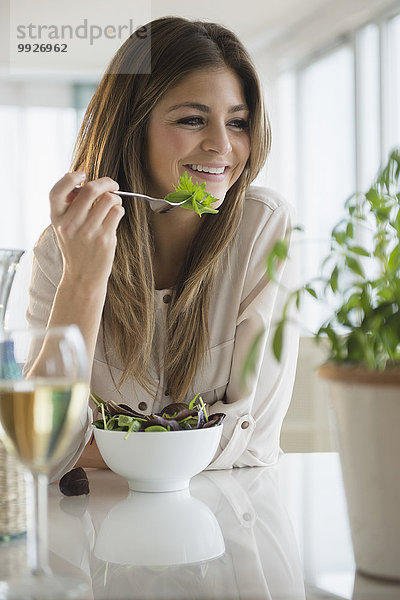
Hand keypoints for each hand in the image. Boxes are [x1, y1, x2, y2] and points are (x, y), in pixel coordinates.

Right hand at [49, 172, 124, 286]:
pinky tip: (115, 216)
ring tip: (113, 205)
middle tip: (112, 185)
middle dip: (105, 182)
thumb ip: (71, 207)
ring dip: (115, 198)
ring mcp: (88, 231)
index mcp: (57, 219)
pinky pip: (117, 212)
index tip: (83, 175)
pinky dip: (119, 210)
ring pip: (108, 199)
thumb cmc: (76, 248)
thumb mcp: (64, 228)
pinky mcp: (104, 238)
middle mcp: (70, 224)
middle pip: (90, 189)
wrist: (82, 277)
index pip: (57, 190)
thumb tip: (87, 183)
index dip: (70, 178)